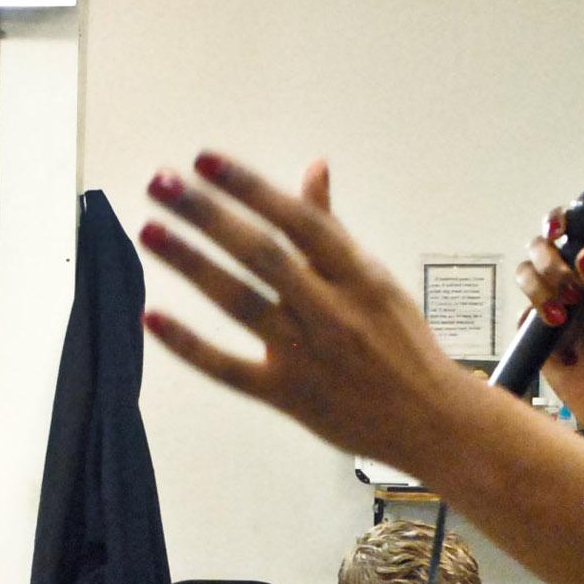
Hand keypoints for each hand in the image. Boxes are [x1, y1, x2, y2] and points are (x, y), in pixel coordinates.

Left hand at [139, 153, 482, 476]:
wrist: (432, 422)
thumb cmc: (403, 346)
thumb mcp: (376, 279)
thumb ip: (332, 229)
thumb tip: (313, 168)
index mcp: (359, 276)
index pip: (298, 220)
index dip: (250, 188)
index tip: (206, 161)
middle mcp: (333, 311)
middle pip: (263, 255)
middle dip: (208, 215)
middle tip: (162, 183)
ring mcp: (309, 355)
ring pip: (241, 302)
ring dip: (192, 264)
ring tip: (151, 230)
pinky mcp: (287, 395)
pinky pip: (229, 369)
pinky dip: (189, 344)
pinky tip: (152, 317)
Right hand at [514, 212, 583, 433]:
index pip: (571, 235)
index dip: (558, 222)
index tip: (557, 228)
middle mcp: (568, 285)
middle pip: (539, 250)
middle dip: (549, 263)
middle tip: (570, 288)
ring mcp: (548, 306)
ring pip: (525, 276)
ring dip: (540, 290)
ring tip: (561, 316)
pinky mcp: (533, 333)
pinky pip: (520, 315)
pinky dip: (533, 318)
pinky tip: (555, 335)